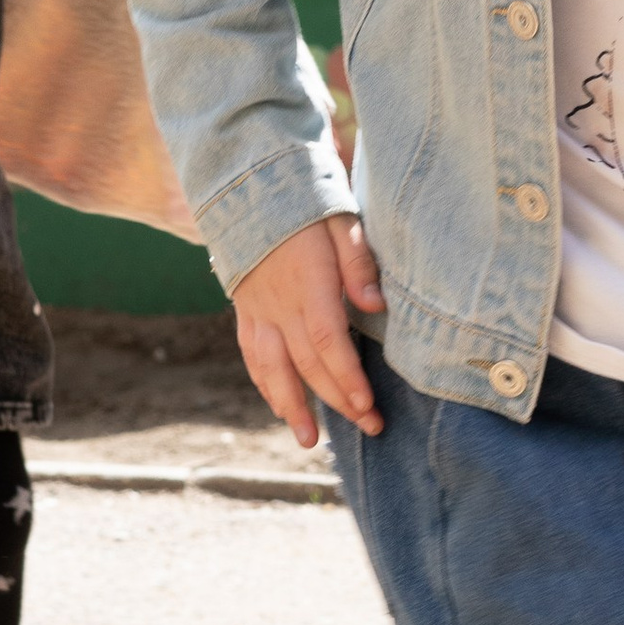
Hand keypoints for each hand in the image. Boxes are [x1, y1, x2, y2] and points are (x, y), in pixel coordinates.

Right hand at [230, 213, 385, 446]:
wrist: (248, 184)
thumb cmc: (305, 200)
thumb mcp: (341, 218)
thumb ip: (359, 263)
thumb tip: (377, 306)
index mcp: (307, 282)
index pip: (327, 340)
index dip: (347, 377)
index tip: (366, 405)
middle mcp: (278, 303)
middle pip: (306, 363)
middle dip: (337, 400)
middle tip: (368, 428)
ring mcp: (257, 309)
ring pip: (272, 367)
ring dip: (292, 406)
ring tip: (308, 440)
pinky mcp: (245, 310)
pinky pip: (252, 355)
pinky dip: (266, 385)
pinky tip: (280, 408)